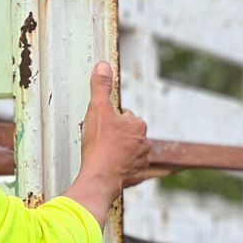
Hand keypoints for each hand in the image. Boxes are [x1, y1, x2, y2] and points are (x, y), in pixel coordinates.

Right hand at [67, 61, 150, 224]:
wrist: (100, 178)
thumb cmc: (100, 144)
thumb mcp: (97, 109)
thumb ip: (101, 87)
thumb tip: (103, 65)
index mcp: (138, 125)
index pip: (125, 116)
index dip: (111, 120)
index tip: (102, 126)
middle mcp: (144, 143)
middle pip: (128, 134)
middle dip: (116, 135)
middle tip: (100, 141)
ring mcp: (142, 161)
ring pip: (130, 151)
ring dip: (119, 152)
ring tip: (103, 155)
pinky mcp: (137, 176)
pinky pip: (129, 169)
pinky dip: (121, 168)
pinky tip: (109, 168)